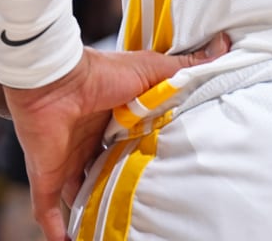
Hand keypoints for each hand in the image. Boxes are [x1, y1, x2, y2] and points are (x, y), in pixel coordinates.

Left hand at [7, 37, 229, 240]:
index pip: (129, 149)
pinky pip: (49, 211)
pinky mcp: (48, 176)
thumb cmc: (101, 73)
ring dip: (91, 216)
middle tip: (142, 212)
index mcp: (111, 123)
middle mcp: (88, 145)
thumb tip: (223, 48)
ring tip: (111, 232)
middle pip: (106, 176)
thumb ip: (184, 70)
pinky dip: (57, 230)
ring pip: (81, 197)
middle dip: (118, 193)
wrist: (55, 78)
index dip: (144, 163)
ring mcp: (67, 162)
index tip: (165, 179)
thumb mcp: (152, 71)